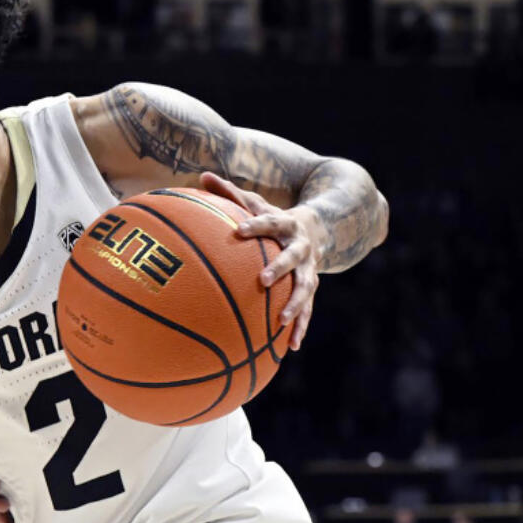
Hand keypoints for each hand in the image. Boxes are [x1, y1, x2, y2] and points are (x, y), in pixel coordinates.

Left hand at [201, 172, 321, 349]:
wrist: (320, 227)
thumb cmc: (274, 218)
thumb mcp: (258, 203)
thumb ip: (230, 192)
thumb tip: (202, 175)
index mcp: (286, 224)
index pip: (270, 221)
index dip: (257, 224)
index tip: (241, 230)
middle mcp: (301, 247)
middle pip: (293, 257)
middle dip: (280, 268)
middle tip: (262, 280)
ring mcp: (309, 269)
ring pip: (306, 287)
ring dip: (296, 305)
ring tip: (282, 322)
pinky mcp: (311, 287)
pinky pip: (307, 310)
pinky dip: (300, 327)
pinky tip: (291, 347)